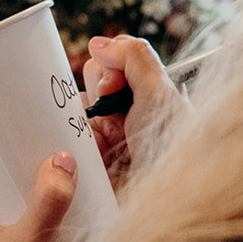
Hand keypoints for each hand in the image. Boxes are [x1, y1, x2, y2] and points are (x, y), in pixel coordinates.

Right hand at [81, 34, 182, 189]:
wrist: (168, 198)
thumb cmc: (173, 147)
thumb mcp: (160, 91)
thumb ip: (133, 57)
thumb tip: (99, 43)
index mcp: (148, 94)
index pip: (110, 65)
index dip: (106, 72)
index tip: (114, 87)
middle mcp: (128, 116)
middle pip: (91, 87)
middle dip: (96, 98)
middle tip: (113, 119)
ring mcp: (109, 141)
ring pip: (76, 115)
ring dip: (82, 124)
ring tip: (103, 143)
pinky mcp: (93, 166)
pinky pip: (70, 144)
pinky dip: (73, 146)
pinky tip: (88, 155)